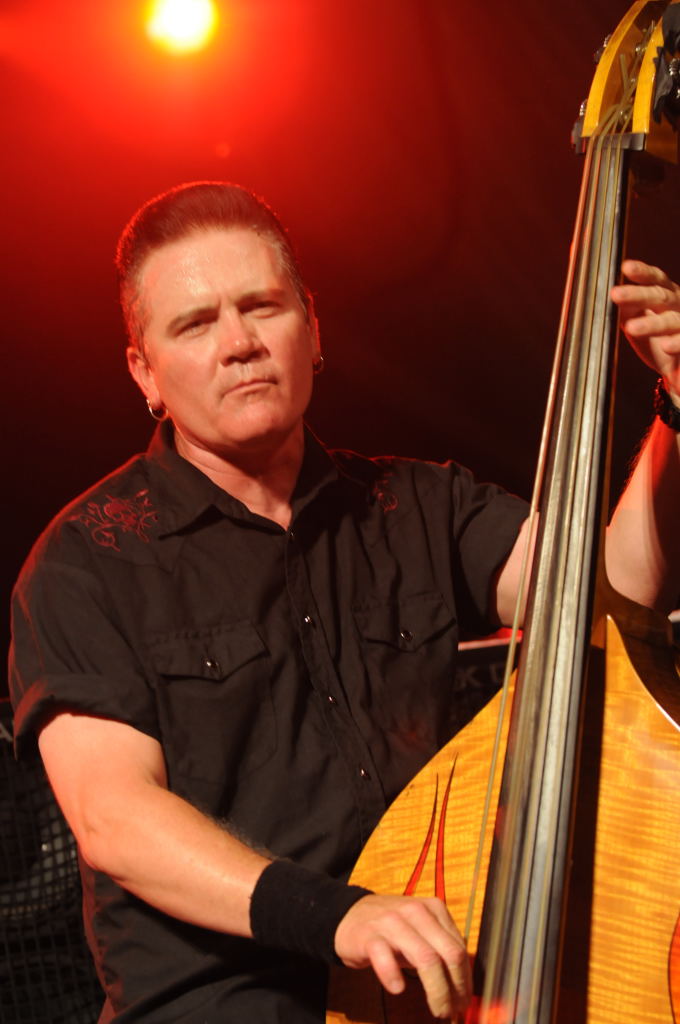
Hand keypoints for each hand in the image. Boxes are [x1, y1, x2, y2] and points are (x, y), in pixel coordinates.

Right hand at [334, 893, 470, 1019]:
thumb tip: (464, 985)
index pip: (459, 948)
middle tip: (453, 1010)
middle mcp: (415, 912)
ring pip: (426, 958)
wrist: (349, 914)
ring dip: (437, 990)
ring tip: (438, 1009)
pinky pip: (385, 957)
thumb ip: (441, 948)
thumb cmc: (390, 928)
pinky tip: (397, 988)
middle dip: (455, 988)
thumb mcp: (420, 930)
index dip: (465, 980)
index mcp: (433, 909)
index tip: (464, 999)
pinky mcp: (369, 935)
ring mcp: (392, 922)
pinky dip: (393, 976)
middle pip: (448, 954)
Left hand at [610, 259, 679, 398]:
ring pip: (670, 321)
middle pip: (660, 296)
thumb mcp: (636, 318)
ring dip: (651, 324)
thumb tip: (598, 291)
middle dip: (638, 294)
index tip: (625, 267)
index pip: (655, 279)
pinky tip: (665, 346)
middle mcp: (678, 305)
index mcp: (666, 295)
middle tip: (615, 294)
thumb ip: (623, 306)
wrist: (676, 366)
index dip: (642, 272)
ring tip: (632, 327)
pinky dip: (676, 343)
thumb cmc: (655, 338)